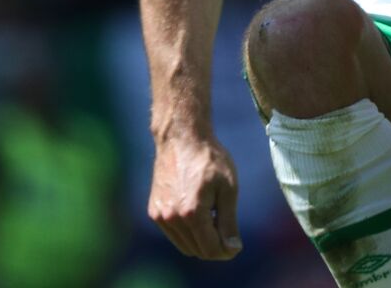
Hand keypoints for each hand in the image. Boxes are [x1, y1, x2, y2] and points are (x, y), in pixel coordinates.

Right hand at [148, 134, 242, 259]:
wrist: (181, 138)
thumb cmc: (210, 159)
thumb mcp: (228, 188)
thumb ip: (229, 221)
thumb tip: (233, 248)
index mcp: (192, 213)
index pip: (210, 249)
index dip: (227, 251)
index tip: (236, 244)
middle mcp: (172, 218)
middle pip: (197, 250)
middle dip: (214, 246)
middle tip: (226, 229)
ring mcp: (160, 215)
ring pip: (184, 244)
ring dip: (200, 239)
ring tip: (213, 216)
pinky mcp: (154, 211)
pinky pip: (174, 233)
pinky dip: (187, 231)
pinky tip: (198, 210)